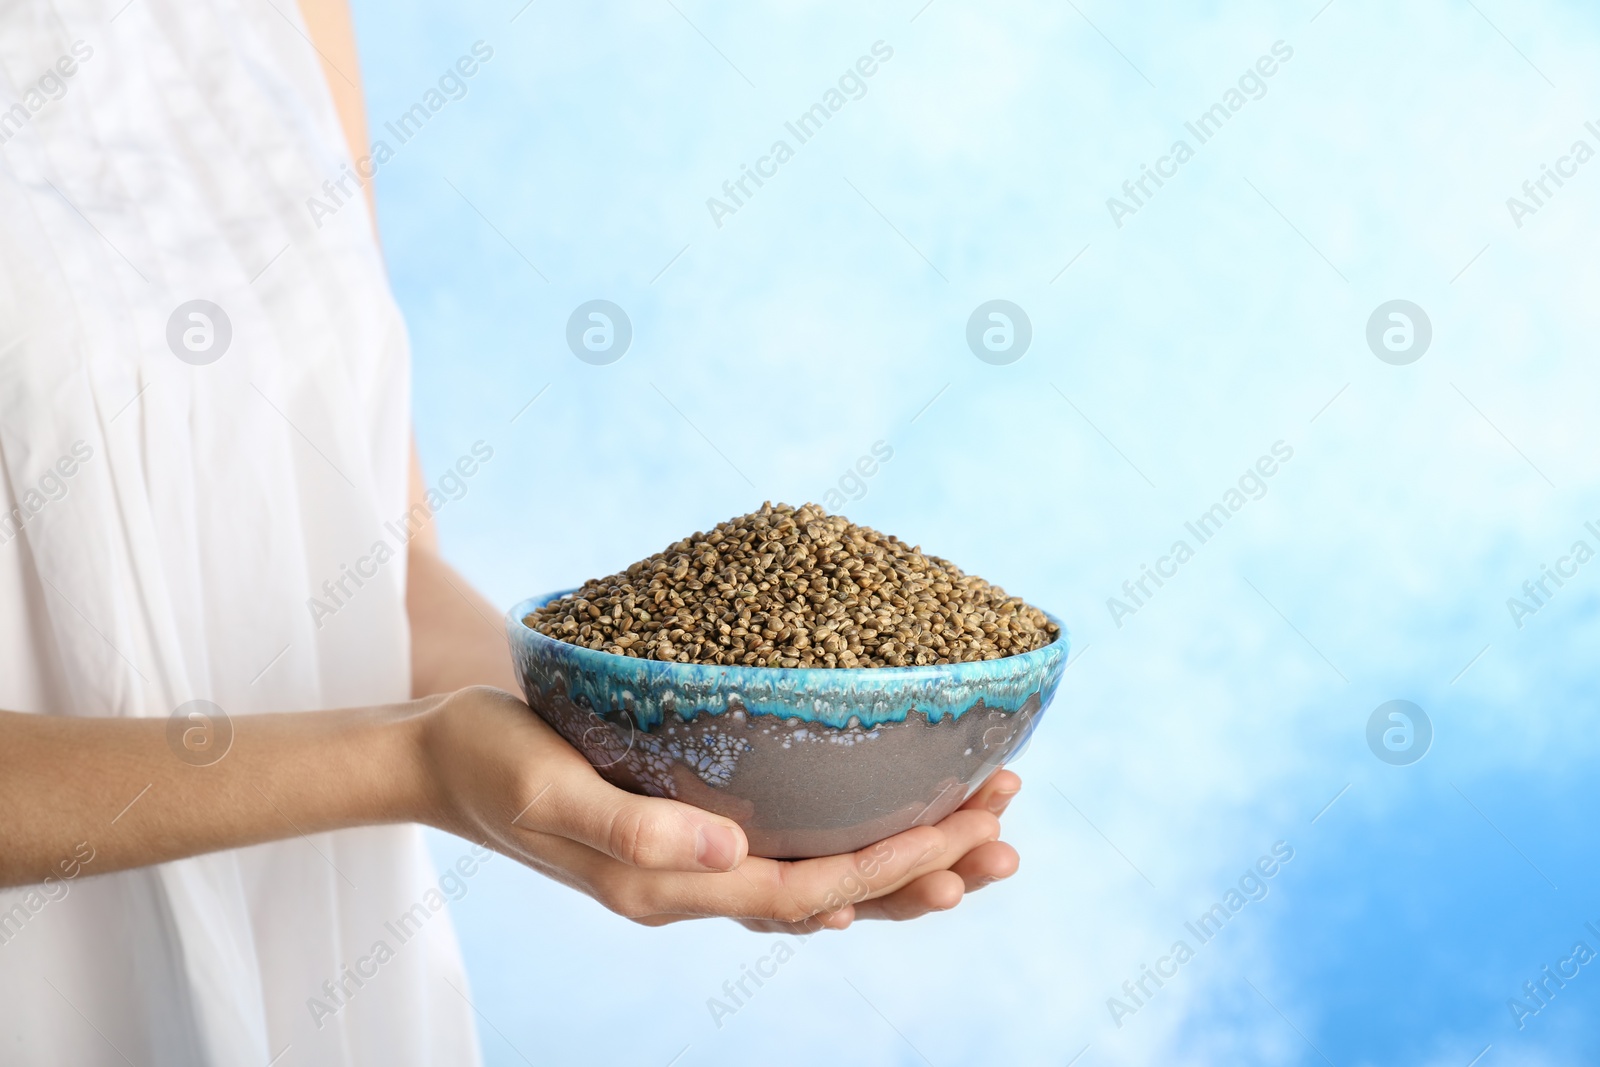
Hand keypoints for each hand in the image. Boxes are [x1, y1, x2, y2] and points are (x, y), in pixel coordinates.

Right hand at [415, 686, 1022, 931]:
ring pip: (820, 883)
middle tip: (1011, 833)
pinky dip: (850, 853)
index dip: (901, 862)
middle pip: (835, 896)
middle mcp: (692, 887)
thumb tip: (733, 851)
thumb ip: (636, 827)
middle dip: (929, 868)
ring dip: (905, 866)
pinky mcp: (687, 837)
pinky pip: (788, 861)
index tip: (977, 825)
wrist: (439, 758)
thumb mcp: (550, 788)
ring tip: (982, 842)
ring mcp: (692, 868)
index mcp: (669, 884)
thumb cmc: (490, 760)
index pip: (811, 888)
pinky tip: (885, 841)